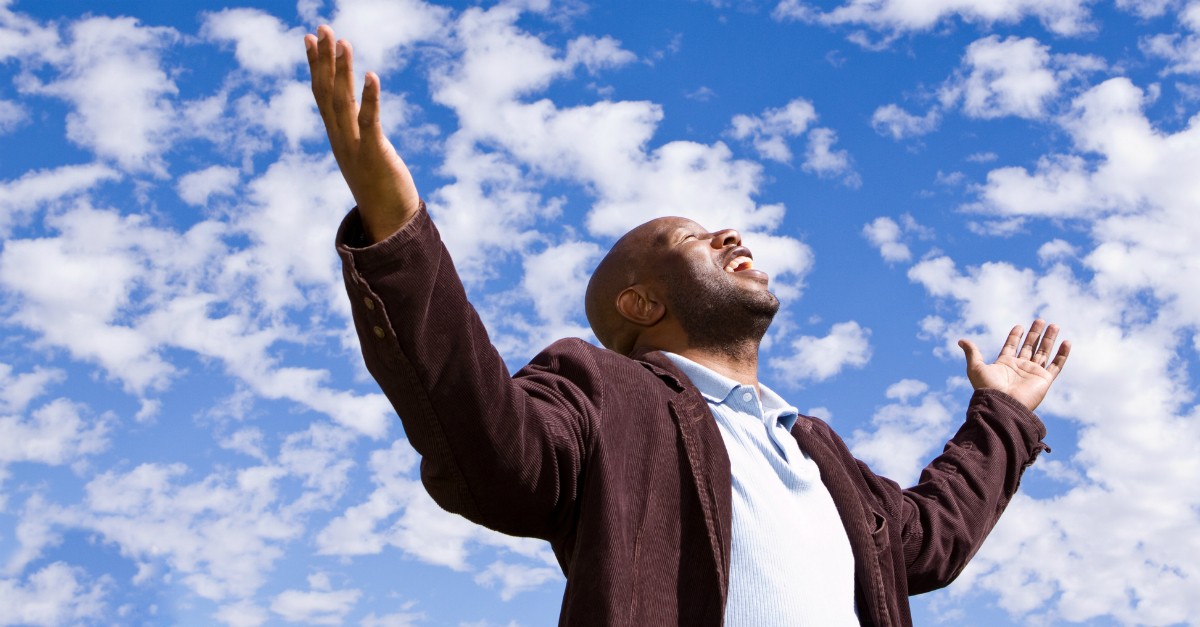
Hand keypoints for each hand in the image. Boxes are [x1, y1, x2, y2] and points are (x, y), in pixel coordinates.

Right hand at [305, 25, 420, 242]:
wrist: (388, 223)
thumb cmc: (381, 189)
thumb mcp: (363, 156)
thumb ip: (359, 135)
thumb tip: (360, 118)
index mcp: (337, 136)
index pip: (321, 94)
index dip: (315, 65)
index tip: (309, 38)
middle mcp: (341, 138)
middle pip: (328, 92)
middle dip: (324, 59)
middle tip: (322, 28)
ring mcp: (355, 146)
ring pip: (343, 102)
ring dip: (342, 71)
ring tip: (342, 42)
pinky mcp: (375, 154)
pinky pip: (370, 121)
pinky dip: (369, 97)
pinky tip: (371, 74)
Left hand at [958, 320, 1070, 411]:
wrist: (1002, 405)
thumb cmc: (988, 388)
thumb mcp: (976, 367)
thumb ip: (972, 352)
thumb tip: (960, 340)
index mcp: (1004, 364)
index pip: (1011, 346)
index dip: (1015, 336)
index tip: (1019, 326)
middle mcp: (1020, 368)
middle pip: (1030, 346)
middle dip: (1035, 334)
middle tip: (1040, 320)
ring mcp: (1033, 373)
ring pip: (1044, 352)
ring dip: (1049, 339)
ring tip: (1054, 325)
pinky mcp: (1044, 379)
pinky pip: (1056, 365)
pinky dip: (1062, 354)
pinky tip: (1067, 342)